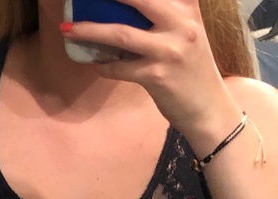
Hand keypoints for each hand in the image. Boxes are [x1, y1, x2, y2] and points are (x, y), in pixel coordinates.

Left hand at [61, 0, 241, 140]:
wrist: (209, 109)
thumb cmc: (193, 71)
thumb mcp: (187, 34)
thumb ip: (165, 17)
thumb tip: (123, 11)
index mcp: (188, 8)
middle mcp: (181, 24)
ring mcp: (169, 51)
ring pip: (120, 34)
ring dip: (89, 31)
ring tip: (68, 28)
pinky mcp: (157, 76)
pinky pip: (120, 68)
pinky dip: (104, 67)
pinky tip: (96, 65)